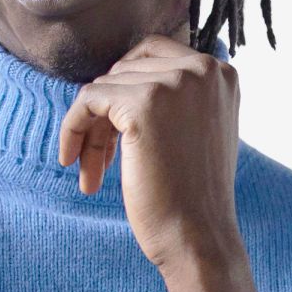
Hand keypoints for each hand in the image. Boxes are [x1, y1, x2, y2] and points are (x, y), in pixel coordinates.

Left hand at [55, 35, 244, 276]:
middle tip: (99, 161)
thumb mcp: (198, 131)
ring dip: (92, 132)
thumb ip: (176, 98)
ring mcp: (174, 83)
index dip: (124, 88)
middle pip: (125, 71)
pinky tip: (72, 161)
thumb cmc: (192, 197)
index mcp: (220, 72)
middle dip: (106, 115)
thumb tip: (120, 78)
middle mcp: (203, 69)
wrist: (198, 238)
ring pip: (104, 87)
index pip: (152, 53)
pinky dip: (73, 128)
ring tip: (93, 173)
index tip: (113, 128)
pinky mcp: (142, 104)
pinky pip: (87, 100)